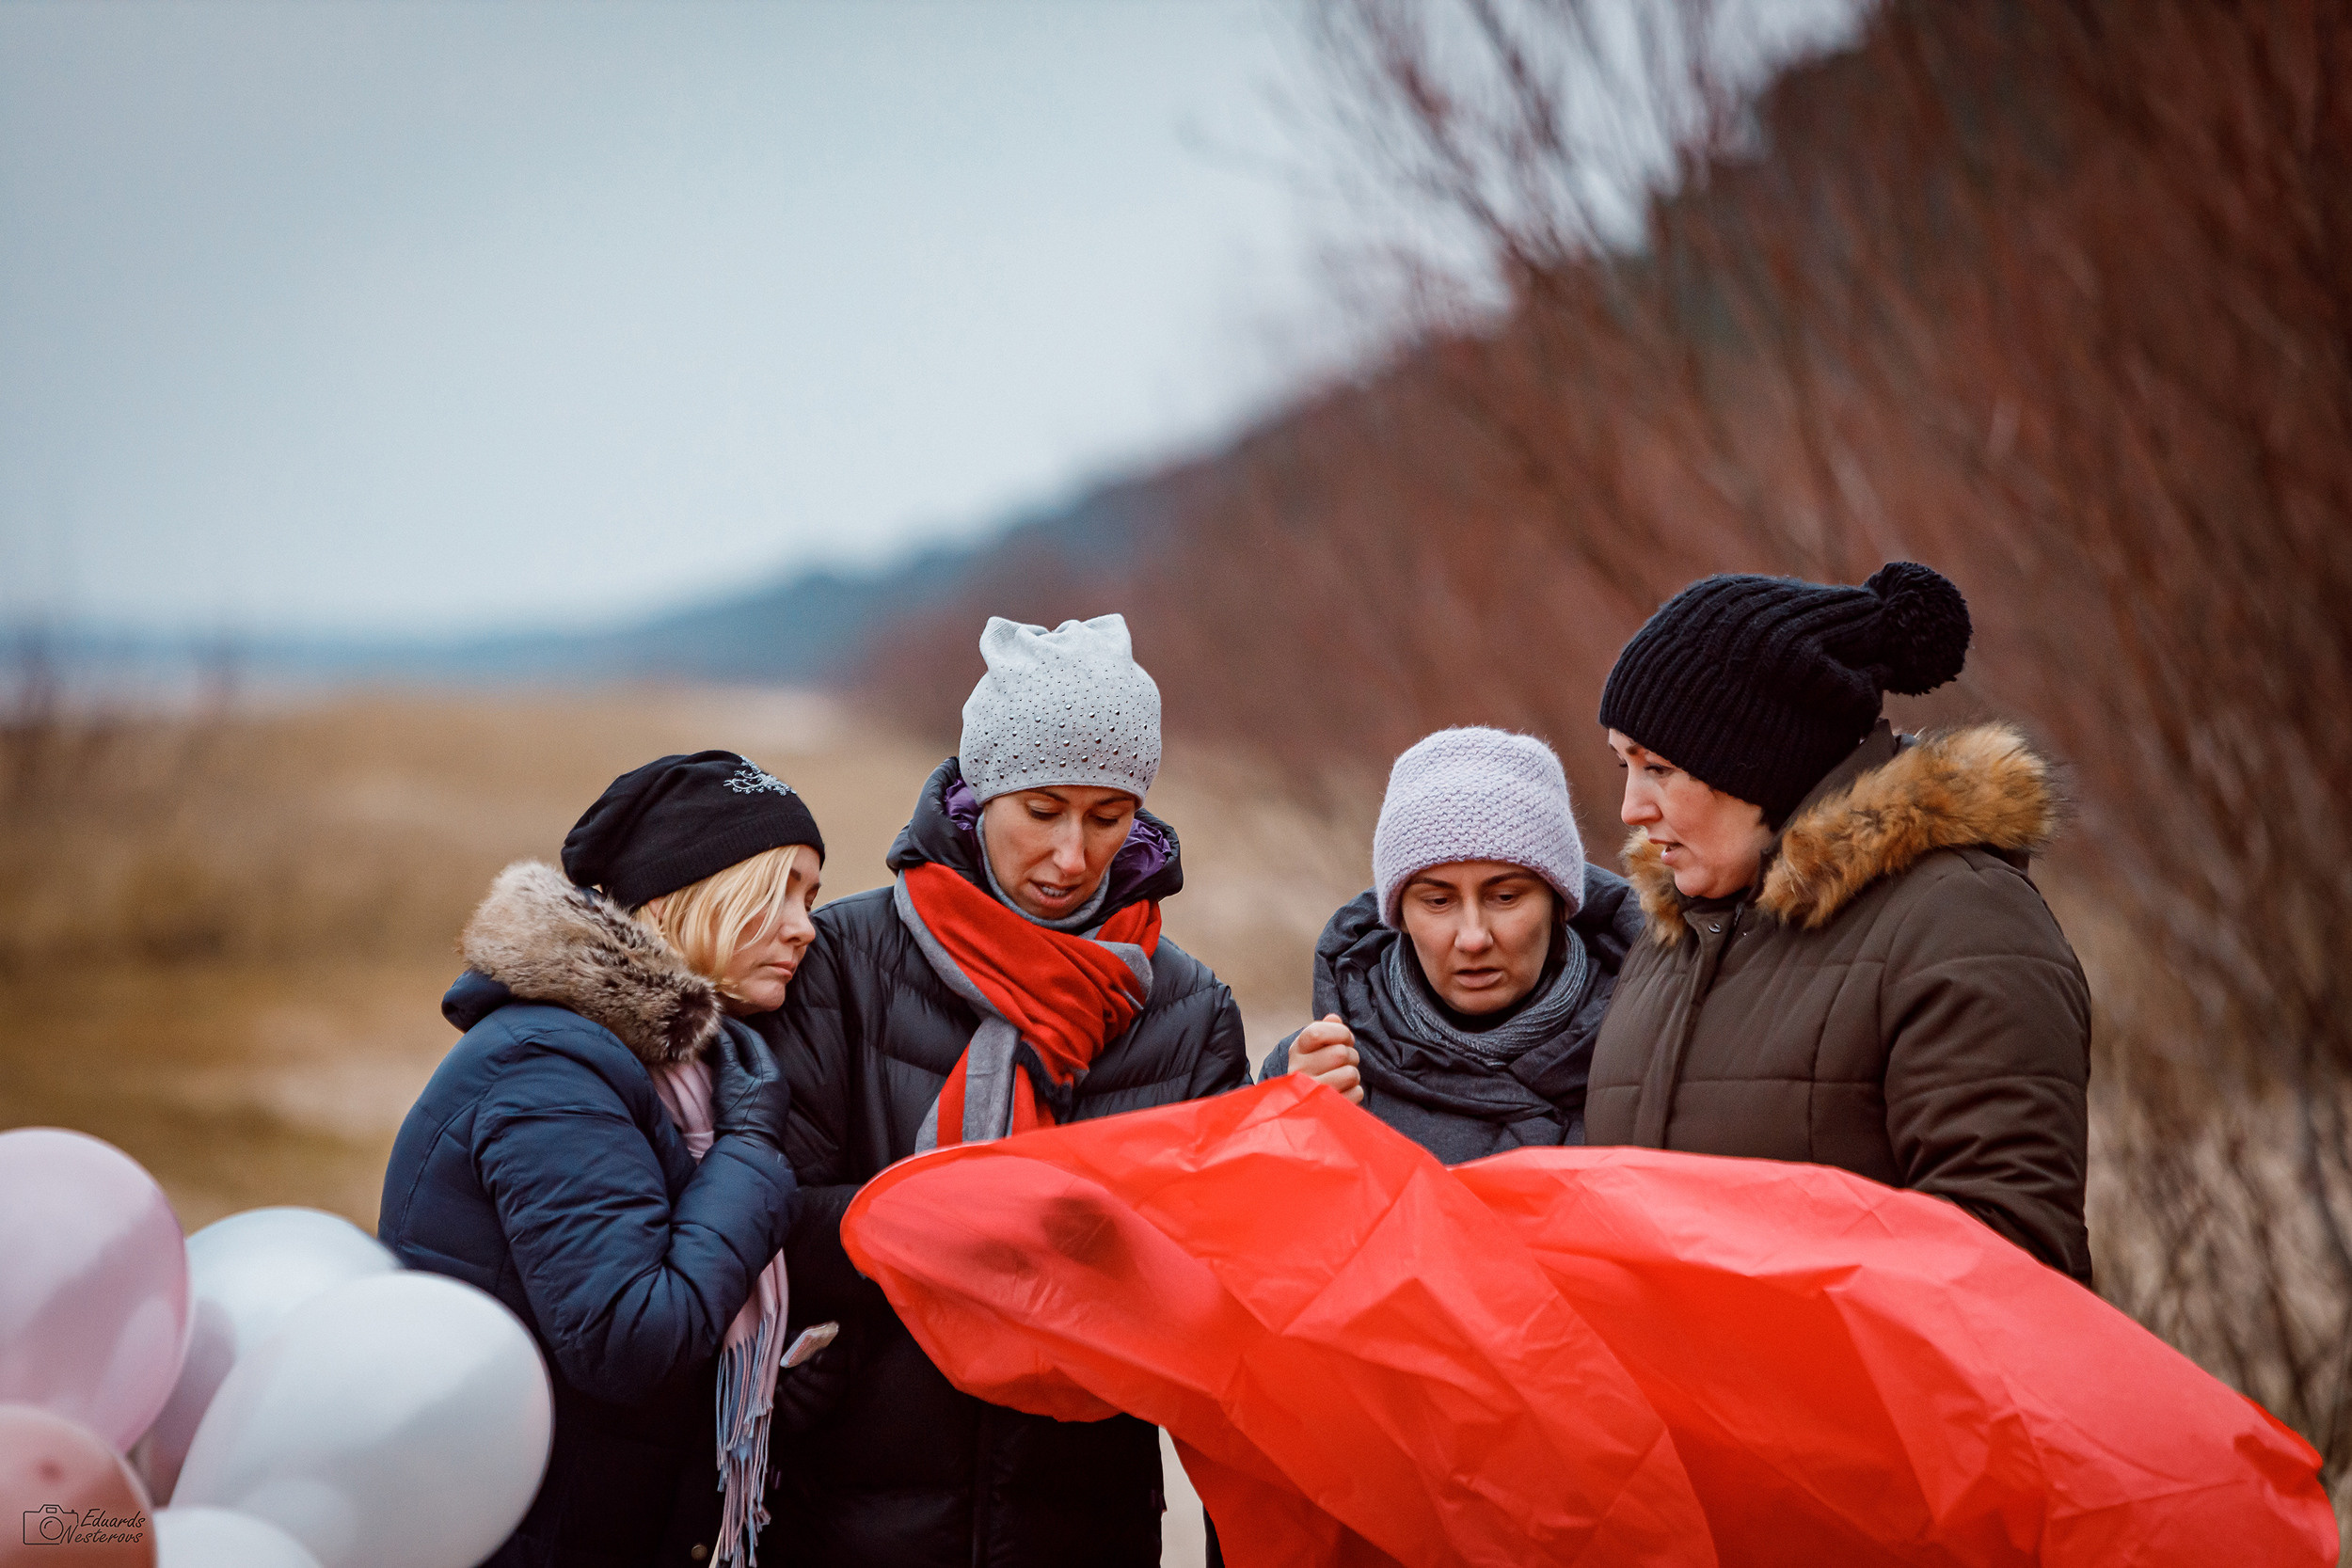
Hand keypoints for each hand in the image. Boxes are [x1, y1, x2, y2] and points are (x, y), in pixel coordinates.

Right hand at [710, 1021, 789, 1151]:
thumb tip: (722, 1031)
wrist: (748, 1151)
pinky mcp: (766, 1103)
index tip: (718, 1019)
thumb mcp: (729, 1079)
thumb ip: (727, 1053)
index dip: (734, 1027)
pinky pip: (753, 1076)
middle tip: (716, 1029)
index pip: (752, 1038)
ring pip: (754, 1063)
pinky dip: (740, 1067)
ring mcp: (774, 1092)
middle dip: (736, 1038)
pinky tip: (726, 1068)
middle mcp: (778, 1077)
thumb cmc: (739, 1114)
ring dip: (737, 1052)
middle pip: (755, 1049)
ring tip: (717, 1045)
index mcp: (772, 1068)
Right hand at [1289, 1014, 1362, 1103]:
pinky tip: (1342, 1093)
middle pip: (1340, 1053)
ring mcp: (1312, 1093)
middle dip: (1351, 1055)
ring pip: (1350, 1073)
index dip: (1340, 1032)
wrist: (1302, 1107)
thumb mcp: (1313, 1048)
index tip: (1345, 1038)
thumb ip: (1324, 1030)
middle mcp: (1300, 1071)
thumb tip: (1334, 1018)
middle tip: (1344, 1062)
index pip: (1317, 1032)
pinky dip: (1355, 1092)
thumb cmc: (1313, 1069)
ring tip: (1343, 1078)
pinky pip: (1356, 1092)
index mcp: (1297, 1051)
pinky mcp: (1326, 1110)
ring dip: (1353, 1074)